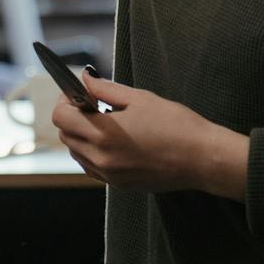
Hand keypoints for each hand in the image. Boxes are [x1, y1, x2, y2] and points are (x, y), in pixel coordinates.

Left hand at [52, 73, 249, 200]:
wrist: (203, 159)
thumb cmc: (177, 125)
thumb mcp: (140, 98)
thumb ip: (105, 89)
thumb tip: (85, 79)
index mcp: (104, 134)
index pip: (61, 117)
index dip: (66, 100)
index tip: (78, 92)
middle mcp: (102, 158)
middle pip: (66, 135)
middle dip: (72, 116)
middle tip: (91, 103)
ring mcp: (110, 175)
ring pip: (77, 153)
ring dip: (81, 135)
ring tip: (104, 122)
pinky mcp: (119, 185)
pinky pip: (92, 167)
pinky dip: (92, 152)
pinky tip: (111, 141)